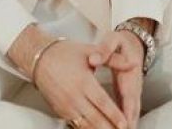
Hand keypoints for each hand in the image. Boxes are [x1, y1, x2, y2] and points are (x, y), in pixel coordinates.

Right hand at [8, 25, 128, 128]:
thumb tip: (131, 63)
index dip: (114, 115)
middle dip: (109, 127)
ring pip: (85, 124)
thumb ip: (113, 59)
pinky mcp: (59, 111)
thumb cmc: (65, 53)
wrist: (40, 59)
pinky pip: (75, 124)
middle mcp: (74, 96)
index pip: (102, 103)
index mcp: (83, 82)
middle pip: (95, 118)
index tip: (124, 123)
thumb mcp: (90, 51)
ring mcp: (66, 106)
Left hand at [89, 31, 144, 127]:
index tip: (124, 124)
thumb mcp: (113, 40)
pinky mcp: (128, 96)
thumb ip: (104, 49)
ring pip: (132, 113)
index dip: (127, 111)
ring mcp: (133, 91)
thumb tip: (93, 59)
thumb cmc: (121, 42)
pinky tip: (114, 128)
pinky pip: (127, 111)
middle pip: (133, 109)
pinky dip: (124, 122)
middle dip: (128, 124)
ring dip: (127, 125)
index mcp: (131, 73)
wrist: (134, 41)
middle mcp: (135, 85)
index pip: (130, 96)